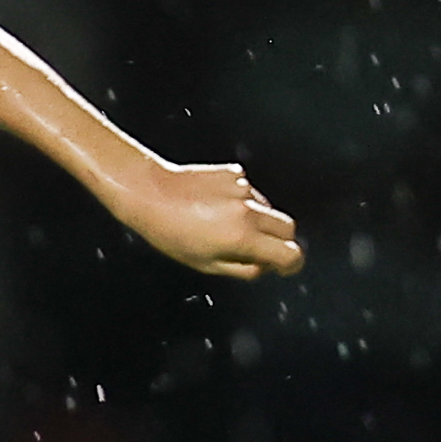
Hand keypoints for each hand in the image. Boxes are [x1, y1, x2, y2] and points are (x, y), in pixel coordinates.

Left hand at [115, 160, 302, 280]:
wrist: (149, 193)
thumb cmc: (169, 232)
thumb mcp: (205, 263)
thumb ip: (243, 269)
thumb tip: (265, 267)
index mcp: (242, 237)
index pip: (291, 253)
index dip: (291, 264)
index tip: (284, 267)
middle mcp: (248, 211)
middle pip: (288, 228)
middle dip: (280, 241)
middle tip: (260, 249)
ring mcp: (243, 189)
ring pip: (268, 208)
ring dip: (259, 220)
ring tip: (224, 226)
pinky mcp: (235, 173)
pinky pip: (249, 192)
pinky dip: (242, 202)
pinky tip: (215, 206)